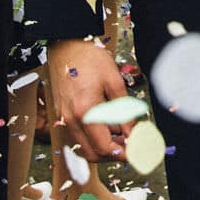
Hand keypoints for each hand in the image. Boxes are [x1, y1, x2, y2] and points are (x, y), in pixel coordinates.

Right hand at [45, 37, 128, 162]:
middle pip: (93, 153)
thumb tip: (133, 133)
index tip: (138, 152)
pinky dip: (92, 139)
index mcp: (85, 111)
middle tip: (132, 145)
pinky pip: (77, 137)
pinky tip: (107, 127)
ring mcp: (63, 118)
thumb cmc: (90, 58)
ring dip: (103, 147)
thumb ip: (124, 111)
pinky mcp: (61, 115)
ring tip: (122, 135)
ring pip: (84, 147)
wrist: (65, 45)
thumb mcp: (114, 81)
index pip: (104, 147)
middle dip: (114, 154)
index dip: (123, 153)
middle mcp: (70, 119)